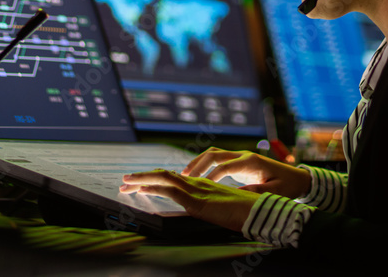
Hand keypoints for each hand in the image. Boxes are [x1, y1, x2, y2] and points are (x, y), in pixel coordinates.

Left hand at [119, 169, 260, 231]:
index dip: (154, 179)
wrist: (262, 212)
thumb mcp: (225, 208)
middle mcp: (198, 185)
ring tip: (126, 182)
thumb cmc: (248, 212)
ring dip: (142, 180)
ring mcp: (198, 192)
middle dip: (142, 177)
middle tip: (125, 181)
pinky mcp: (199, 202)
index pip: (173, 179)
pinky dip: (155, 188)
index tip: (139, 182)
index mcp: (203, 186)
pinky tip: (143, 188)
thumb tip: (203, 209)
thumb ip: (212, 206)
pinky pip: (172, 191)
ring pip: (164, 179)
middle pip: (164, 175)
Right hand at [183, 147, 311, 198]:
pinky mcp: (239, 162)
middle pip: (214, 154)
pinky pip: (218, 160)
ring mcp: (240, 157)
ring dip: (198, 162)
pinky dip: (205, 165)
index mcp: (251, 162)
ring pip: (214, 154)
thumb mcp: (275, 191)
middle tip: (183, 177)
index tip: (201, 187)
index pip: (225, 166)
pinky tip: (196, 176)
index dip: (212, 176)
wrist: (298, 178)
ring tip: (184, 174)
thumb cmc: (288, 186)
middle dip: (198, 164)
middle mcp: (244, 156)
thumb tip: (237, 195)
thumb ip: (257, 193)